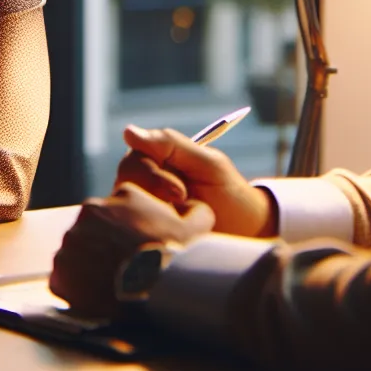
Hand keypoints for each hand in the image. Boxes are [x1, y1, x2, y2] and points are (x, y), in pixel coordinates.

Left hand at [48, 183, 213, 318]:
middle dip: (107, 243)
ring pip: (80, 250)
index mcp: (123, 194)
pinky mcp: (60, 270)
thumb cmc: (174, 258)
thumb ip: (196, 210)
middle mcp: (91, 210)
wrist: (153, 292)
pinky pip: (66, 276)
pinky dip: (78, 285)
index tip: (137, 244)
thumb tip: (195, 205)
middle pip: (97, 226)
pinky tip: (97, 294)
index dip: (130, 227)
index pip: (122, 207)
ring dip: (91, 263)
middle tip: (125, 265)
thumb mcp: (197, 228)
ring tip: (111, 282)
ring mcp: (72, 241)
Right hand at [112, 125, 275, 236]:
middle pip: (125, 182)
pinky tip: (172, 240)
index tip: (180, 192)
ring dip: (154, 217)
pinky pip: (130, 234)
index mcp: (156, 159)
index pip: (134, 159)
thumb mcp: (207, 164)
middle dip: (154, 194)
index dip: (152, 175)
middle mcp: (142, 183)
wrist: (244, 233)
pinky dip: (152, 236)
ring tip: (182, 225)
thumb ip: (172, 144)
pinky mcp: (143, 236)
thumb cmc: (228, 193)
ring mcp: (140, 210)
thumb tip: (128, 130)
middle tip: (183, 206)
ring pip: (125, 208)